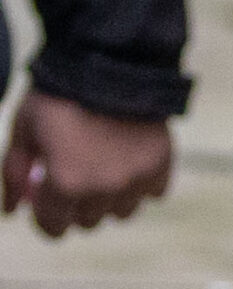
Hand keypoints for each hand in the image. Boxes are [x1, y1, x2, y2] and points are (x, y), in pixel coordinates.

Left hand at [2, 90, 172, 236]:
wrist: (108, 60)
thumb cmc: (58, 95)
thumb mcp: (24, 131)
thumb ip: (15, 174)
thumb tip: (12, 211)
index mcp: (66, 182)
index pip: (54, 228)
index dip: (45, 217)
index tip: (46, 202)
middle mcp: (104, 188)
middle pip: (88, 222)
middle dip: (76, 206)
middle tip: (74, 178)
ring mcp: (137, 179)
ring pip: (122, 213)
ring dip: (110, 199)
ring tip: (103, 170)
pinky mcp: (161, 165)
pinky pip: (152, 193)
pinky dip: (141, 184)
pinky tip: (128, 161)